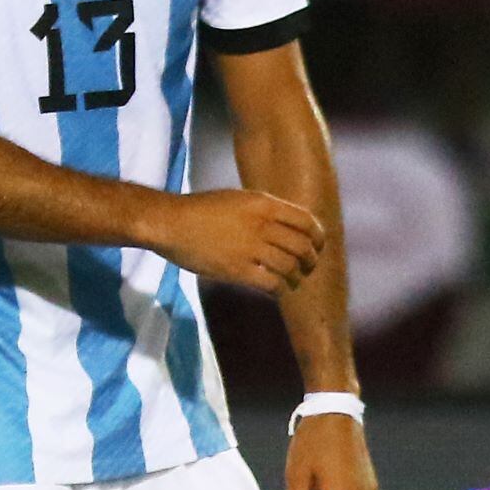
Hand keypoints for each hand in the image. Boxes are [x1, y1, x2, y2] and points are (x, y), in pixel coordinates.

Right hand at [156, 188, 323, 291]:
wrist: (171, 223)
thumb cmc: (200, 210)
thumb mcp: (238, 199)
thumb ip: (263, 210)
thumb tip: (285, 226)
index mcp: (264, 204)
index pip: (307, 222)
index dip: (318, 237)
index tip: (316, 247)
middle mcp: (262, 225)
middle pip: (302, 247)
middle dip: (310, 260)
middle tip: (306, 268)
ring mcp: (250, 248)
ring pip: (290, 267)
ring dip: (295, 277)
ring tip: (292, 281)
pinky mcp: (238, 270)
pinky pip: (272, 283)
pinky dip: (279, 289)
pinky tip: (276, 290)